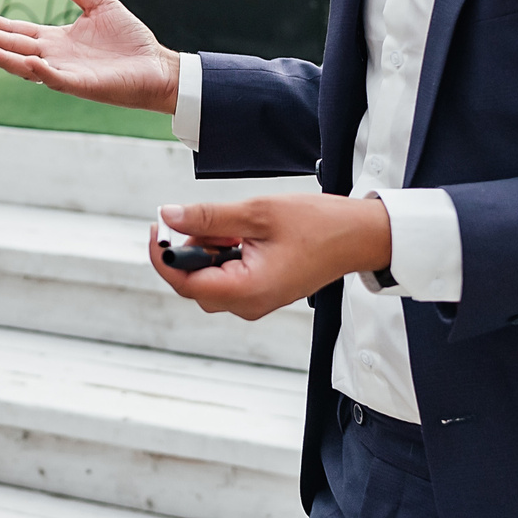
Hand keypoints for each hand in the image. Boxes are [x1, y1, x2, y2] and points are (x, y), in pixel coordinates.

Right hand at [0, 0, 183, 112]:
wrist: (155, 65)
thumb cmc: (128, 39)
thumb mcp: (98, 3)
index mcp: (55, 40)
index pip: (16, 30)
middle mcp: (54, 57)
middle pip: (14, 46)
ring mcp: (65, 73)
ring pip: (27, 66)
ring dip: (5, 58)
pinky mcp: (82, 85)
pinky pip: (56, 79)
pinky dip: (41, 72)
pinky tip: (28, 62)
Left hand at [148, 194, 392, 320]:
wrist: (359, 236)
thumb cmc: (319, 225)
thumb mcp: (257, 213)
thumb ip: (208, 217)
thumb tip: (169, 216)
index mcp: (248, 290)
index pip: (185, 284)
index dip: (164, 257)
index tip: (158, 228)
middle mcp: (249, 304)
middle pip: (194, 284)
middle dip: (190, 250)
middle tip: (205, 218)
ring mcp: (256, 301)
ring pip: (209, 280)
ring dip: (208, 250)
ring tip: (233, 225)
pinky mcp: (261, 291)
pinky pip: (227, 277)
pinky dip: (223, 254)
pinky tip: (240, 234)